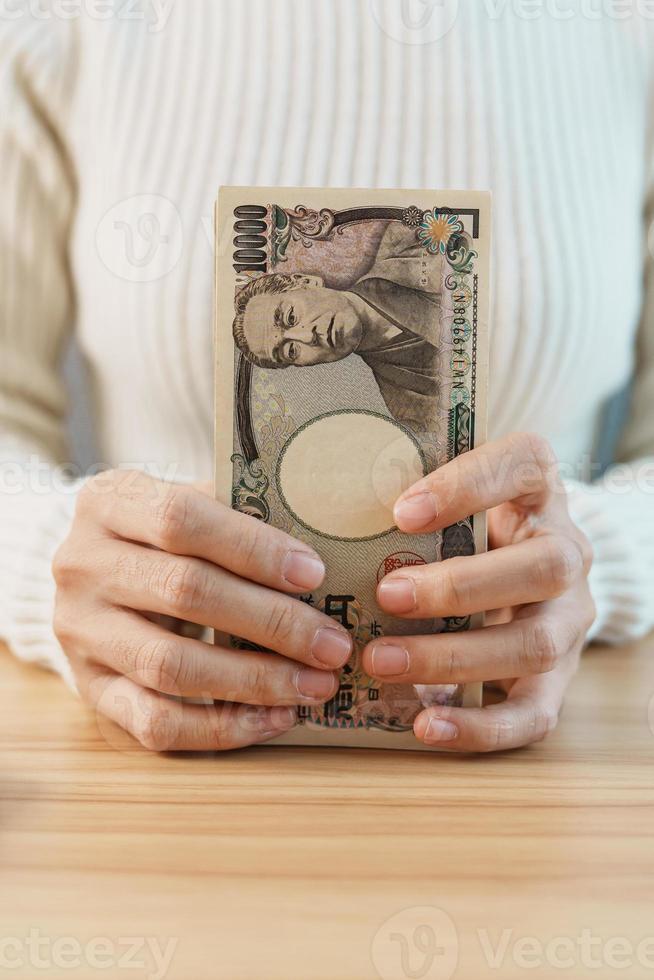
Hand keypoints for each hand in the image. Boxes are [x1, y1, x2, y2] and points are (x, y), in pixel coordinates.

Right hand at [53, 471, 351, 750]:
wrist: (95, 575)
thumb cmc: (165, 536)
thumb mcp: (188, 504)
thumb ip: (239, 518)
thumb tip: (319, 561)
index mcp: (110, 503)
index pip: (181, 519)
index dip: (252, 548)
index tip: (313, 574)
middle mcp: (82, 565)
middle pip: (183, 593)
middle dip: (271, 622)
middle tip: (332, 644)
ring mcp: (79, 631)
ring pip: (170, 666)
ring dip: (254, 681)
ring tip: (314, 685)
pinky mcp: (90, 688)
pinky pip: (154, 722)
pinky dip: (221, 727)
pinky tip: (274, 718)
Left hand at [361, 433, 595, 751]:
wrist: (525, 579)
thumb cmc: (467, 529)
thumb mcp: (451, 501)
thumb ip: (413, 501)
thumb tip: (325, 508)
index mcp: (539, 490)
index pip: (524, 465)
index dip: (467, 486)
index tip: (401, 511)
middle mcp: (568, 552)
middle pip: (544, 567)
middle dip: (461, 585)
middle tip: (387, 594)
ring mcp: (568, 620)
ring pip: (535, 644)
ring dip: (453, 657)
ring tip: (381, 661)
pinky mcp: (557, 680)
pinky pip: (532, 713)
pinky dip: (479, 727)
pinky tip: (426, 726)